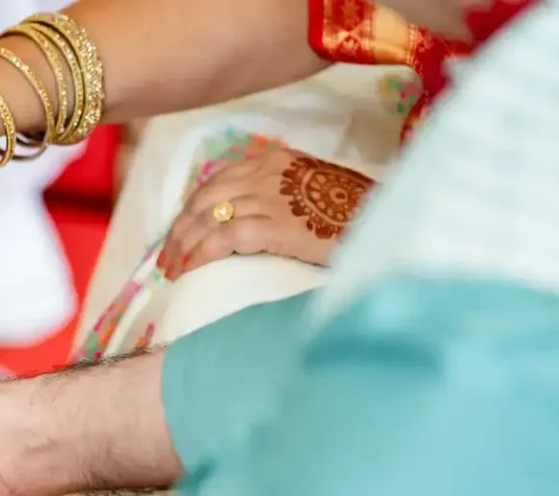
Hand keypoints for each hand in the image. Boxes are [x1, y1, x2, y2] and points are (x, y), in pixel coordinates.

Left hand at [157, 149, 373, 280]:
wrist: (391, 221)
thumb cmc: (355, 213)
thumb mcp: (311, 191)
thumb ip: (277, 196)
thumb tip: (242, 223)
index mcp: (273, 161)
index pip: (215, 183)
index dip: (190, 211)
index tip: (179, 235)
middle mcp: (266, 173)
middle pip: (203, 201)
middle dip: (179, 232)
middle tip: (167, 260)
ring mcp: (269, 198)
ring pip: (206, 219)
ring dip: (183, 248)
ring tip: (173, 272)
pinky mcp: (275, 225)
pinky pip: (223, 238)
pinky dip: (200, 254)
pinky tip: (190, 270)